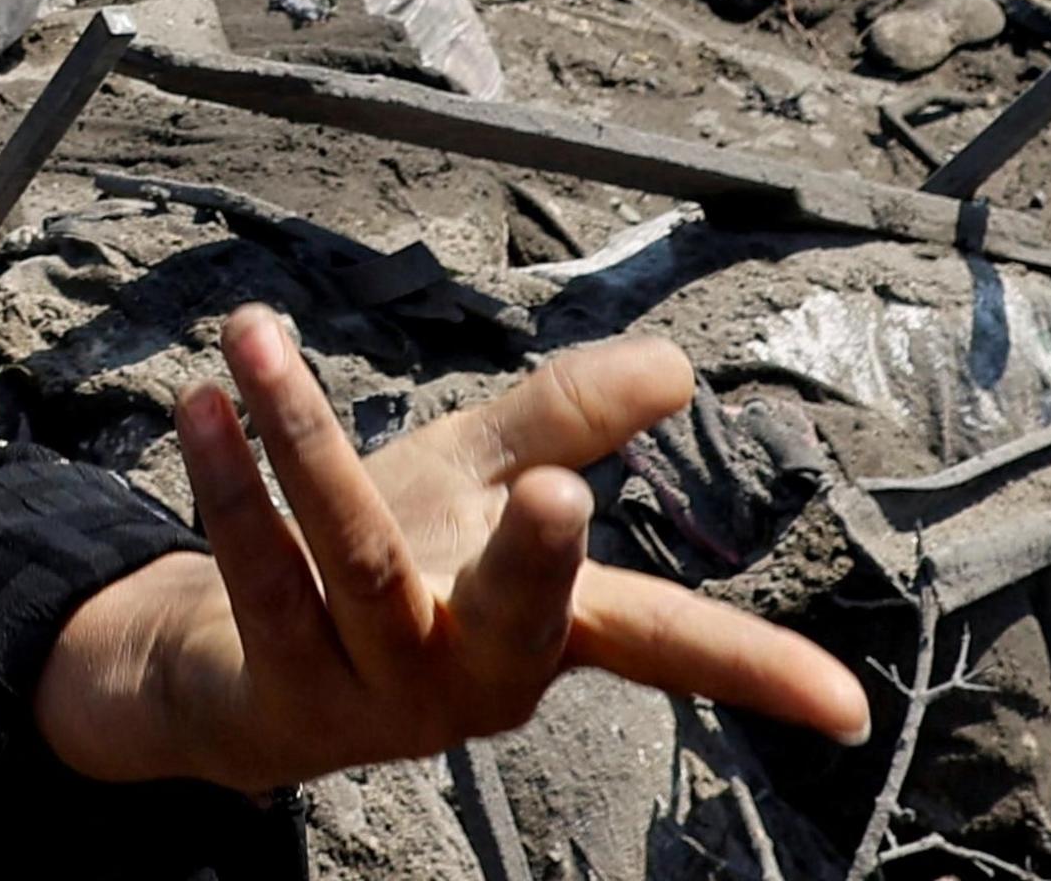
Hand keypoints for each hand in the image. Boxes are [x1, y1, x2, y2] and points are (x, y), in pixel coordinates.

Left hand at [35, 306, 870, 792]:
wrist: (226, 662)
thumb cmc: (382, 565)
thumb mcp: (474, 481)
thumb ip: (566, 420)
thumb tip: (678, 363)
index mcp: (539, 628)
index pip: (664, 641)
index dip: (754, 669)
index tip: (849, 709)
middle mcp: (470, 673)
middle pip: (516, 614)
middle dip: (536, 554)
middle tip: (558, 489)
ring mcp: (374, 692)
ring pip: (357, 561)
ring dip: (302, 442)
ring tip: (257, 340)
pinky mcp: (279, 691)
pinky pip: (258, 575)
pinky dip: (229, 484)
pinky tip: (201, 403)